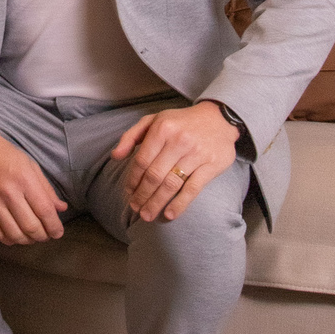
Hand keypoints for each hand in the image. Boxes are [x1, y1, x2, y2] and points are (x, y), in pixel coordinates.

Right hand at [0, 124, 67, 244]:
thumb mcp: (31, 166)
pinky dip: (10, 240)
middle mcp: (9, 193)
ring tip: (31, 236)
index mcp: (25, 179)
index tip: (58, 233)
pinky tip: (15, 235)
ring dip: (27, 240)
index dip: (54, 227)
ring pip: (15, 234)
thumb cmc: (5, 155)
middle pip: (31, 227)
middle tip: (46, 235)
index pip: (45, 211)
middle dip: (43, 236)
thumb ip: (46, 189)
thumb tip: (61, 208)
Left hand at [110, 101, 238, 222]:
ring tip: (147, 215)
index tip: (128, 192)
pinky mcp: (211, 165)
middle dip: (142, 195)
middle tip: (135, 208)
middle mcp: (179, 140)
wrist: (219, 118)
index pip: (142, 160)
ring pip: (171, 184)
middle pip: (154, 175)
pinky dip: (180, 204)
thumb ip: (131, 136)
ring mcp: (196, 153)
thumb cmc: (180, 122)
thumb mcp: (154, 120)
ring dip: (156, 203)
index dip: (132, 180)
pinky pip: (192, 189)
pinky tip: (169, 214)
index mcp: (162, 128)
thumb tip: (115, 156)